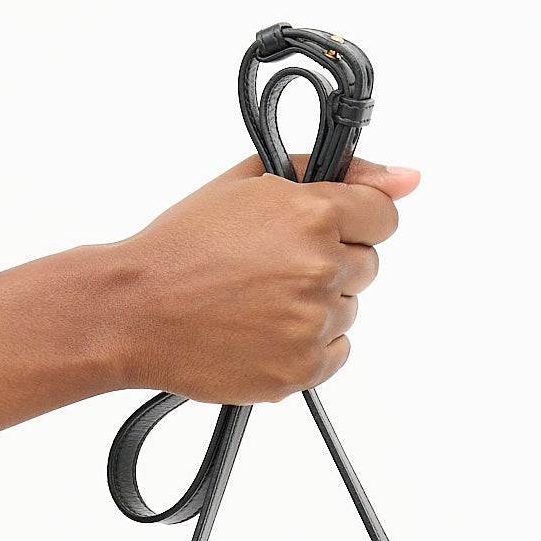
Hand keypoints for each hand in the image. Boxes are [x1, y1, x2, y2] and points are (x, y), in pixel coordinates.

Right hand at [102, 152, 420, 405]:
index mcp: (313, 214)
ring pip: (348, 309)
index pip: (384, 215)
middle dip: (329, 261)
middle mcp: (320, 267)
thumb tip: (405, 177)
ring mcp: (313, 322)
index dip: (356, 219)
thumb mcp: (250, 183)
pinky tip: (263, 328)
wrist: (135, 310)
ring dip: (316, 304)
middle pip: (366, 264)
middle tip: (273, 265)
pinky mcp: (302, 368)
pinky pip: (335, 353)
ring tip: (258, 299)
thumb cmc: (182, 247)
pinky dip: (307, 343)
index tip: (330, 227)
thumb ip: (336, 173)